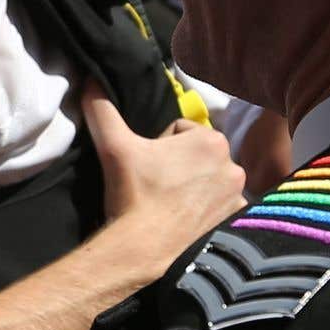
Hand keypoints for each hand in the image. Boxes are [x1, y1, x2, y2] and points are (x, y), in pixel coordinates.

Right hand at [83, 86, 244, 283]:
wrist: (143, 250)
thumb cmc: (132, 194)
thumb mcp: (113, 146)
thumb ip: (102, 109)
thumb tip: (91, 80)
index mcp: (210, 140)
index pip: (182, 132)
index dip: (160, 146)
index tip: (148, 167)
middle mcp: (234, 165)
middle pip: (199, 156)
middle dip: (181, 166)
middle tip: (156, 186)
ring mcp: (238, 197)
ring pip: (211, 181)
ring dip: (195, 188)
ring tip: (170, 206)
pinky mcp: (236, 223)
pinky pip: (223, 207)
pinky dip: (209, 212)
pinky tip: (187, 222)